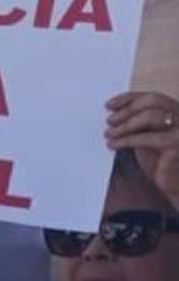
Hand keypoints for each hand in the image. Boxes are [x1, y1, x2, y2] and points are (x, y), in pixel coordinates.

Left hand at [106, 90, 178, 207]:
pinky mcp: (177, 144)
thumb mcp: (148, 137)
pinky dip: (126, 140)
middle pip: (153, 101)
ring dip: (125, 125)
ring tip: (109, 134)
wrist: (174, 183)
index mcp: (177, 112)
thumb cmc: (160, 161)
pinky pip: (146, 138)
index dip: (129, 98)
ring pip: (151, 116)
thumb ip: (139, 124)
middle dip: (127, 109)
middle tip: (109, 121)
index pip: (153, 97)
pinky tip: (112, 145)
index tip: (108, 105)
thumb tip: (113, 114)